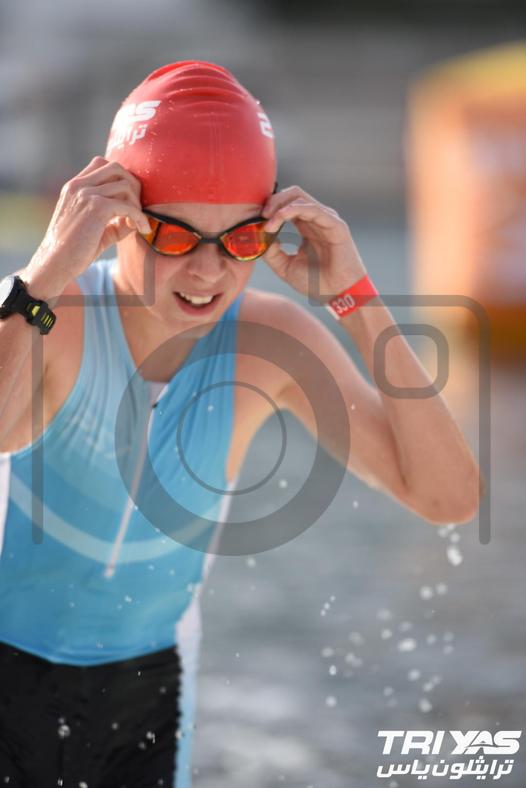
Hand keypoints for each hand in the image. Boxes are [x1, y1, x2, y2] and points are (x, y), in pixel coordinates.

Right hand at [26, 156, 150, 287]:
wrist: (55, 264)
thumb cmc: (73, 251)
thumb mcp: (94, 229)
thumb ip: (114, 220)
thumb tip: (137, 218)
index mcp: (74, 186)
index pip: (101, 164)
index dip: (121, 179)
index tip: (128, 200)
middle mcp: (79, 185)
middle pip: (117, 168)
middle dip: (134, 186)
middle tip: (137, 209)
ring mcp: (86, 194)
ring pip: (125, 185)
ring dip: (137, 205)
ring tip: (137, 224)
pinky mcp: (96, 208)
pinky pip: (128, 206)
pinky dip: (139, 217)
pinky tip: (142, 230)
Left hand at [262, 185, 367, 301]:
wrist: (338, 296)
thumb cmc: (317, 283)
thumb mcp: (285, 267)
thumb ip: (271, 252)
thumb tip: (258, 237)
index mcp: (306, 226)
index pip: (286, 205)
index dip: (269, 208)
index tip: (256, 222)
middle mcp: (316, 219)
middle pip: (292, 194)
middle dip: (273, 201)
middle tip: (261, 215)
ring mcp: (326, 220)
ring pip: (300, 197)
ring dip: (280, 206)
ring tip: (268, 220)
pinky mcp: (336, 225)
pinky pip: (313, 209)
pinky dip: (293, 210)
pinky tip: (280, 217)